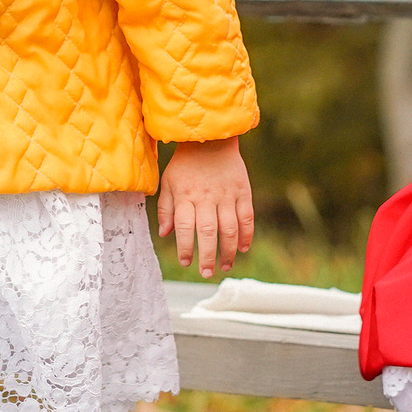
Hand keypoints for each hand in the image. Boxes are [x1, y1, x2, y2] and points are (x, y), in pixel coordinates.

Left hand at [157, 137, 253, 280]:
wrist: (211, 139)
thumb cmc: (186, 164)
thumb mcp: (169, 182)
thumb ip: (166, 208)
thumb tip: (165, 233)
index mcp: (186, 196)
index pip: (186, 227)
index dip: (186, 247)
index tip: (185, 262)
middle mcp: (207, 197)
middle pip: (209, 231)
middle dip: (208, 255)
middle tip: (207, 273)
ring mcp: (227, 195)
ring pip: (230, 228)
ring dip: (228, 250)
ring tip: (225, 266)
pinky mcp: (242, 191)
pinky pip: (247, 216)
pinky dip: (247, 234)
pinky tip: (243, 248)